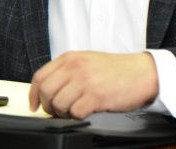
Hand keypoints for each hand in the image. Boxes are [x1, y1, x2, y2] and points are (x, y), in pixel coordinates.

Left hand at [28, 51, 157, 118]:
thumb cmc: (116, 70)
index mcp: (70, 58)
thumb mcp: (87, 61)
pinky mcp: (96, 96)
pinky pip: (75, 112)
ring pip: (58, 104)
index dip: (33, 94)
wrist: (142, 73)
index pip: (40, 76)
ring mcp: (85, 81)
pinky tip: (86, 111)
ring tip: (74, 111)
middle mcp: (75, 67)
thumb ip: (67, 71)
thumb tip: (48, 91)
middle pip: (46, 92)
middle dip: (48, 106)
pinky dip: (77, 116)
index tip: (35, 105)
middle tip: (57, 112)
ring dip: (63, 113)